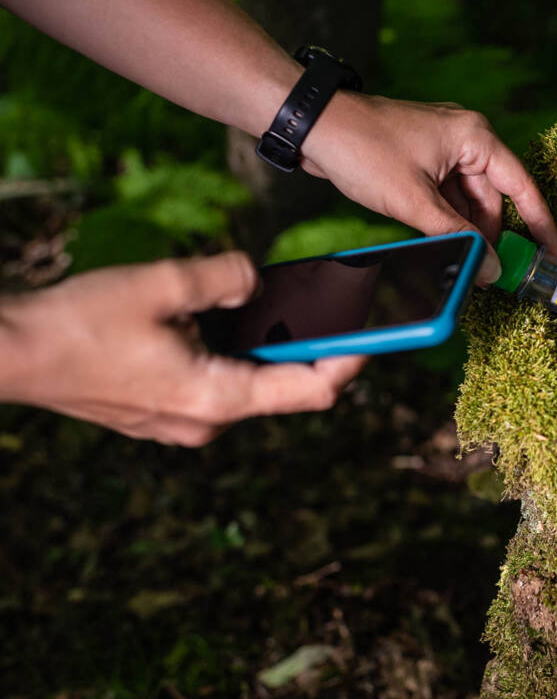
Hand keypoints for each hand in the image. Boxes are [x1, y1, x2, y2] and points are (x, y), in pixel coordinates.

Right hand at [0, 252, 364, 445]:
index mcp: (217, 397)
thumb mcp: (164, 283)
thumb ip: (227, 277)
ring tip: (273, 304)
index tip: (377, 335)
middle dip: (309, 347)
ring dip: (264, 348)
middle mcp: (206, 421)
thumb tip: (255, 281)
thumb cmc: (78, 323)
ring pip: (247, 385)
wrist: (8, 355)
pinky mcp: (162, 414)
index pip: (312, 391)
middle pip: (282, 387)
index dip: (351, 362)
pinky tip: (219, 319)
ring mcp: (182, 423)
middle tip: (331, 307)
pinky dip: (230, 355)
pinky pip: (215, 385)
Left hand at [301, 93, 556, 281]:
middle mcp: (466, 138)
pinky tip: (446, 244)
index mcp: (475, 137)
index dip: (540, 225)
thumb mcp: (414, 202)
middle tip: (496, 274)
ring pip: (469, 199)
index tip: (551, 255)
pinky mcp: (423, 159)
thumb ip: (457, 236)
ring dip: (468, 230)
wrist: (313, 126)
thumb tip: (490, 267)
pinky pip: (448, 195)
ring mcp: (443, 148)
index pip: (523, 186)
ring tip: (468, 264)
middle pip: (495, 197)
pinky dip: (449, 219)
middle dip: (494, 235)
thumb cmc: (363, 149)